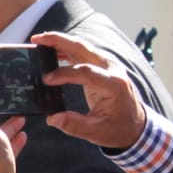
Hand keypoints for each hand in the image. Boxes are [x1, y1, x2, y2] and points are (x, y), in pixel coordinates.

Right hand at [31, 32, 148, 150]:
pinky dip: (66, 49)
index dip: (63, 74)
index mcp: (114, 85)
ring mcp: (108, 65)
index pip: (86, 71)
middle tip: (37, 39)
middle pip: (83, 48)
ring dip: (61, 42)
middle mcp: (112, 69)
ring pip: (82, 46)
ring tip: (40, 42)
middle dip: (59, 41)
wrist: (135, 126)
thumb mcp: (96, 133)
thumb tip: (51, 118)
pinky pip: (83, 53)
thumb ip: (74, 125)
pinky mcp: (102, 67)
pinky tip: (51, 51)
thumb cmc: (118, 129)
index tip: (45, 80)